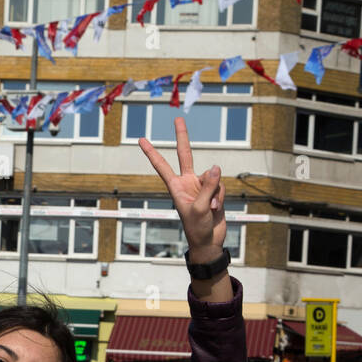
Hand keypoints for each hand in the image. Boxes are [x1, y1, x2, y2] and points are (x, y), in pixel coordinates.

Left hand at [137, 117, 226, 254]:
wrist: (208, 242)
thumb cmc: (197, 228)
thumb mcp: (200, 208)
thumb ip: (208, 186)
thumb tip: (215, 167)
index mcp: (175, 187)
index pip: (161, 166)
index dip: (152, 152)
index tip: (141, 140)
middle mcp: (187, 183)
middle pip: (185, 154)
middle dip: (182, 136)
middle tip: (177, 119)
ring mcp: (201, 186)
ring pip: (213, 177)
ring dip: (215, 193)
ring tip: (210, 209)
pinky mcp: (213, 191)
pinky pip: (220, 186)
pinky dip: (221, 197)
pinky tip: (216, 209)